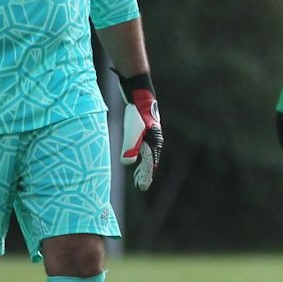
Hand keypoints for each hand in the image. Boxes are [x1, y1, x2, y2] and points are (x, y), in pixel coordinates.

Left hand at [117, 72, 162, 190]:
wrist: (138, 94)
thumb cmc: (136, 112)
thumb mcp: (132, 129)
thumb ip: (131, 146)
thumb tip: (127, 162)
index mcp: (154, 142)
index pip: (151, 163)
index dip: (146, 175)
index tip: (142, 187)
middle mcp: (154, 140)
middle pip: (151, 160)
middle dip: (146, 173)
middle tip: (140, 186)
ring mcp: (150, 135)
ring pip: (148, 155)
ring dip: (143, 166)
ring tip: (137, 176)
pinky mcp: (143, 131)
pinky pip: (142, 148)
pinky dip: (139, 156)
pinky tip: (134, 158)